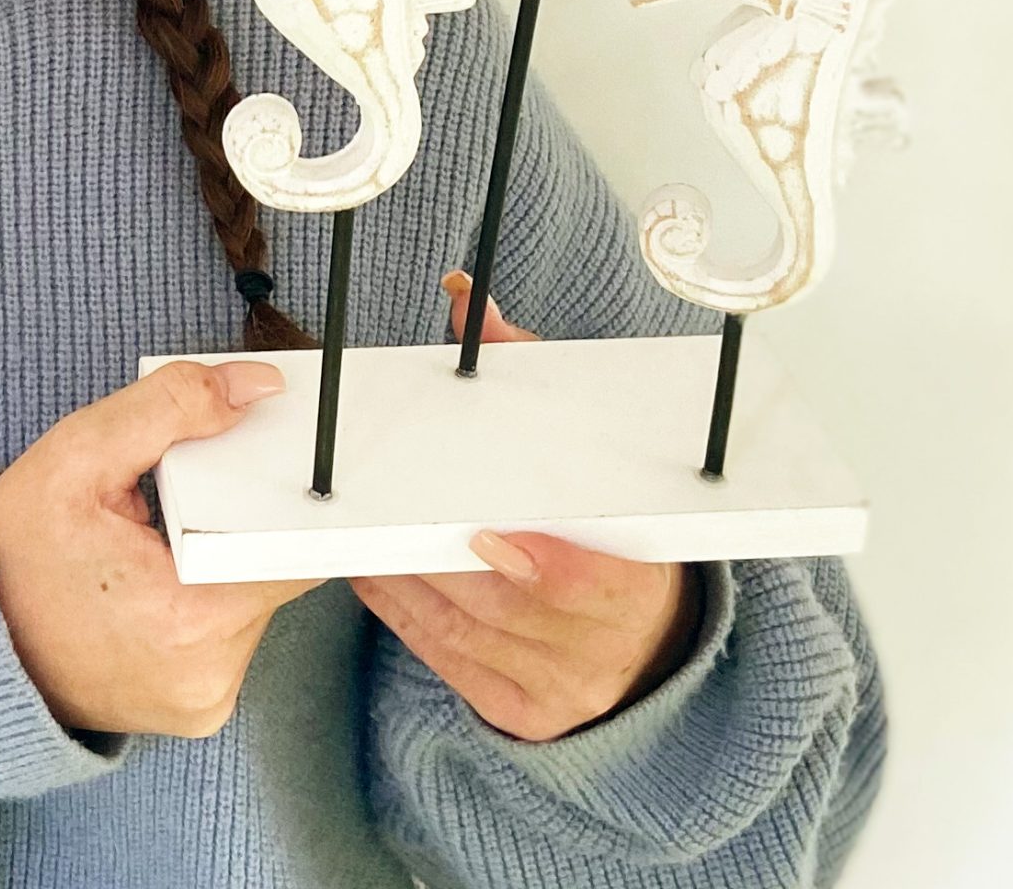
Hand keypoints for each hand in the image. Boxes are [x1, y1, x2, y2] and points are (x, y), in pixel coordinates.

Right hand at [0, 359, 329, 738]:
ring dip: (220, 562)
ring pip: (254, 600)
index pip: (294, 546)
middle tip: (169, 510)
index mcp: (189, 615)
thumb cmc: (14, 551)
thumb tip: (255, 385)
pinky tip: (154, 584)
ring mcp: (205, 700)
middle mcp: (209, 673)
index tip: (242, 476)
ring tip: (154, 548)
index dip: (278, 500)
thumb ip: (173, 406)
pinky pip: (231, 636)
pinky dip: (204, 601)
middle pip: (276, 570)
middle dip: (235, 525)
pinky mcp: (199, 710)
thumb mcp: (79, 453)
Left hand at [344, 271, 706, 743]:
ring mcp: (558, 687)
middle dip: (440, 558)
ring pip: (463, 632)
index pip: (593, 583)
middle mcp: (600, 646)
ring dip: (407, 579)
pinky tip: (375, 571)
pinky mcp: (517, 711)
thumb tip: (469, 302)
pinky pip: (445, 658)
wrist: (649, 646)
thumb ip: (534, 374)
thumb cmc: (611, 526)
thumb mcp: (594, 453)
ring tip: (363, 531)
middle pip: (506, 605)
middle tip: (384, 513)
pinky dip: (403, 612)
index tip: (487, 534)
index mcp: (637, 582)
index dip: (542, 566)